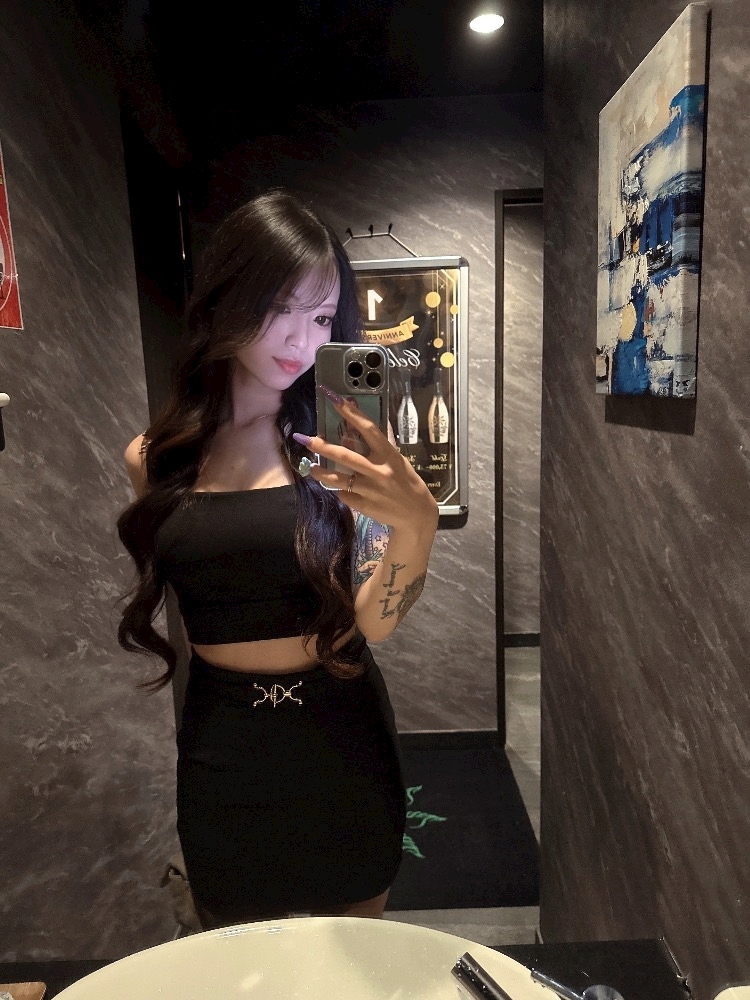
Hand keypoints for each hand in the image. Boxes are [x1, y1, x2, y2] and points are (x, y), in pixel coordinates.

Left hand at [293, 395, 437, 532]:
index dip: (351, 414)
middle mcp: (379, 470)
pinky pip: (345, 495)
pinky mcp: (364, 505)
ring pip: (338, 479)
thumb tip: (350, 434)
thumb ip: (376, 448)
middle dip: (323, 447)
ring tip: (311, 468)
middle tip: (305, 439)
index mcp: (389, 455)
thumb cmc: (406, 482)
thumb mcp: (396, 461)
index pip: (368, 429)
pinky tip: (340, 489)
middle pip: (345, 456)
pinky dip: (340, 491)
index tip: (335, 400)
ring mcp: (370, 489)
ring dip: (321, 472)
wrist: (416, 514)